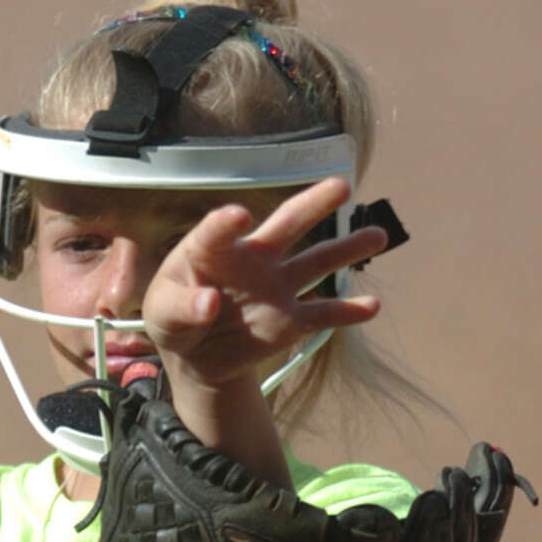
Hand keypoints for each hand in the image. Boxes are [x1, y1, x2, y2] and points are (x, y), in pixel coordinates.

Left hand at [140, 177, 387, 392]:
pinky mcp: (291, 321)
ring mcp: (277, 287)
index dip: (227, 222)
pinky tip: (371, 306)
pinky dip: (347, 312)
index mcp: (213, 247)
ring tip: (378, 235)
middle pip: (287, 225)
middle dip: (314, 205)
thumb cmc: (175, 318)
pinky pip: (322, 314)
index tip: (238, 216)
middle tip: (342, 186)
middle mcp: (253, 258)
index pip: (219, 229)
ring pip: (316, 262)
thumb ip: (181, 308)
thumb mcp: (162, 315)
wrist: (197, 355)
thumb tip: (208, 303)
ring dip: (347, 249)